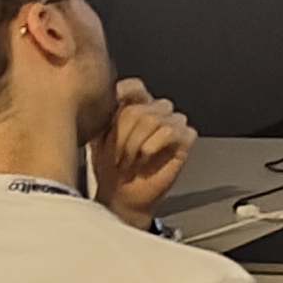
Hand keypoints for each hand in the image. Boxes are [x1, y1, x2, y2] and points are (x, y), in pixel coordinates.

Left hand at [93, 78, 194, 229]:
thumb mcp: (98, 136)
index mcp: (134, 106)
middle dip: (123, 135)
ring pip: (155, 119)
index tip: (109, 118)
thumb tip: (98, 95)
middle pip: (140, 107)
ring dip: (136, 144)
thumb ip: (102, 112)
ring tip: (130, 158)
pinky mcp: (185, 139)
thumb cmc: (109, 168)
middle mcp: (155, 112)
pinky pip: (170, 131)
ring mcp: (172, 124)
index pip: (134, 87)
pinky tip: (146, 158)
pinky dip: (153, 146)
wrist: (121, 196)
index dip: (122, 98)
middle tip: (118, 153)